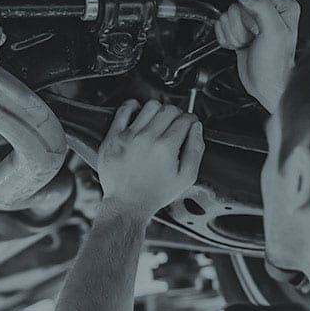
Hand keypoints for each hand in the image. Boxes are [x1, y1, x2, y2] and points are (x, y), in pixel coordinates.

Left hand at [97, 99, 204, 216]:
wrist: (127, 204)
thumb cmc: (155, 193)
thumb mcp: (186, 177)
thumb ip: (196, 149)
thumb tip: (196, 127)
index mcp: (166, 147)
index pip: (185, 119)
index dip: (191, 120)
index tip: (188, 125)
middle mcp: (146, 138)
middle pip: (169, 110)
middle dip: (177, 115)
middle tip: (175, 124)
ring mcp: (128, 136)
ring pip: (149, 106)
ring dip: (158, 110)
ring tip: (158, 121)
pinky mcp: (113, 137)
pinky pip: (123, 110)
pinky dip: (133, 106)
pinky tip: (138, 113)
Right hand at [215, 0, 299, 112]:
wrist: (266, 84)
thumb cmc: (275, 64)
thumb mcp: (274, 31)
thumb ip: (261, 6)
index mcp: (282, 6)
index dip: (250, 15)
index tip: (257, 30)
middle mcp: (267, 11)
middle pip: (236, 7)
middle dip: (240, 27)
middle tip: (252, 38)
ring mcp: (251, 22)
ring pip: (227, 17)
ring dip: (234, 35)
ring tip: (247, 43)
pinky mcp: (240, 32)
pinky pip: (222, 27)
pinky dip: (227, 39)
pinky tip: (240, 46)